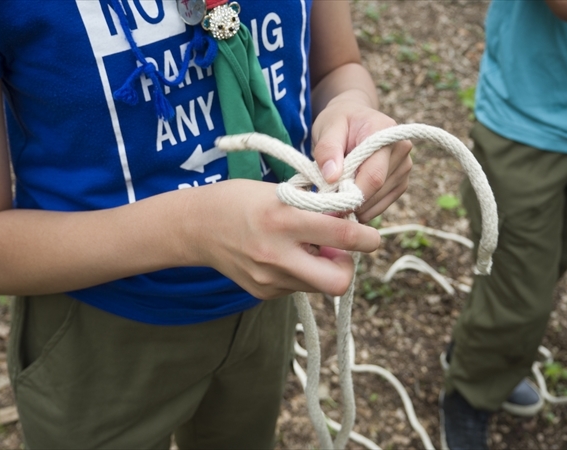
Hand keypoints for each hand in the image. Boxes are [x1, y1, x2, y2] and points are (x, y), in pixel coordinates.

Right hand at [189, 179, 380, 299]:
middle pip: (338, 282)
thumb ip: (315, 209)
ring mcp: (269, 279)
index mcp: (284, 220)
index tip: (371, 235)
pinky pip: (297, 287)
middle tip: (339, 249)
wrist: (195, 226)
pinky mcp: (263, 292)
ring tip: (305, 247)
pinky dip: (301, 273)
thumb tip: (348, 222)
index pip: (343, 237)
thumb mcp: (280, 192)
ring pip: (319, 286)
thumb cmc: (239, 200)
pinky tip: (283, 255)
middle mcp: (277, 255)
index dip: (367, 237)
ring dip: (323, 268)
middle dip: (348, 266)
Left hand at [312, 96, 412, 223]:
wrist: (354, 118)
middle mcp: (401, 150)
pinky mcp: (401, 182)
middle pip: (376, 190)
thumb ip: (327, 150)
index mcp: (385, 132)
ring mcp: (404, 167)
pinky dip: (363, 208)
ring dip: (355, 206)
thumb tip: (332, 176)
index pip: (374, 174)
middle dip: (350, 202)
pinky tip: (348, 199)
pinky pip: (382, 205)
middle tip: (326, 204)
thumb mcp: (327, 127)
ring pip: (379, 201)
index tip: (330, 207)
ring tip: (336, 195)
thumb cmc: (339, 121)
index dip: (352, 195)